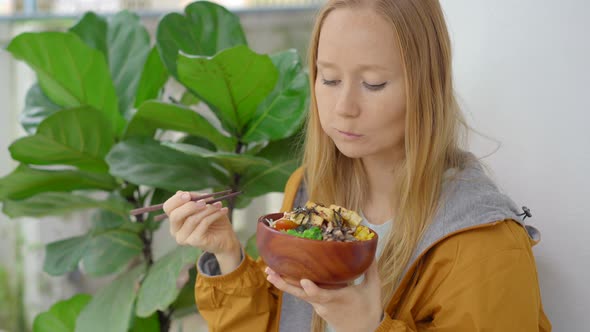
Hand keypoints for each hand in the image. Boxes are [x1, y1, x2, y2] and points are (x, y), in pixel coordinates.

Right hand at [163, 191, 240, 272]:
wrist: (226, 237)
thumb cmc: (214, 219)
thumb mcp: (204, 204)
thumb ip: (194, 198)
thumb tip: (181, 193)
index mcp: (175, 219)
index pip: (168, 207)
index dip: (177, 200)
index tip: (188, 195)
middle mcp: (175, 230)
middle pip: (175, 215)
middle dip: (190, 206)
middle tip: (204, 201)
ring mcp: (183, 238)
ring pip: (192, 219)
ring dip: (208, 209)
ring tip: (219, 204)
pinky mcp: (194, 241)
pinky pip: (203, 224)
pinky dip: (214, 215)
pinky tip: (223, 211)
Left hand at [265, 259, 382, 331]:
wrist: (361, 331)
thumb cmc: (368, 309)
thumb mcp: (373, 288)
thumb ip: (370, 269)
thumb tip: (369, 248)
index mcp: (340, 298)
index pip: (324, 295)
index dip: (313, 290)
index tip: (304, 281)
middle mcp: (325, 303)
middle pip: (303, 295)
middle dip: (285, 284)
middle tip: (271, 273)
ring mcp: (318, 305)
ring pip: (299, 294)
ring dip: (283, 284)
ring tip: (269, 272)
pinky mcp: (315, 305)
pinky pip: (302, 294)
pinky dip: (291, 285)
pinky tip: (279, 274)